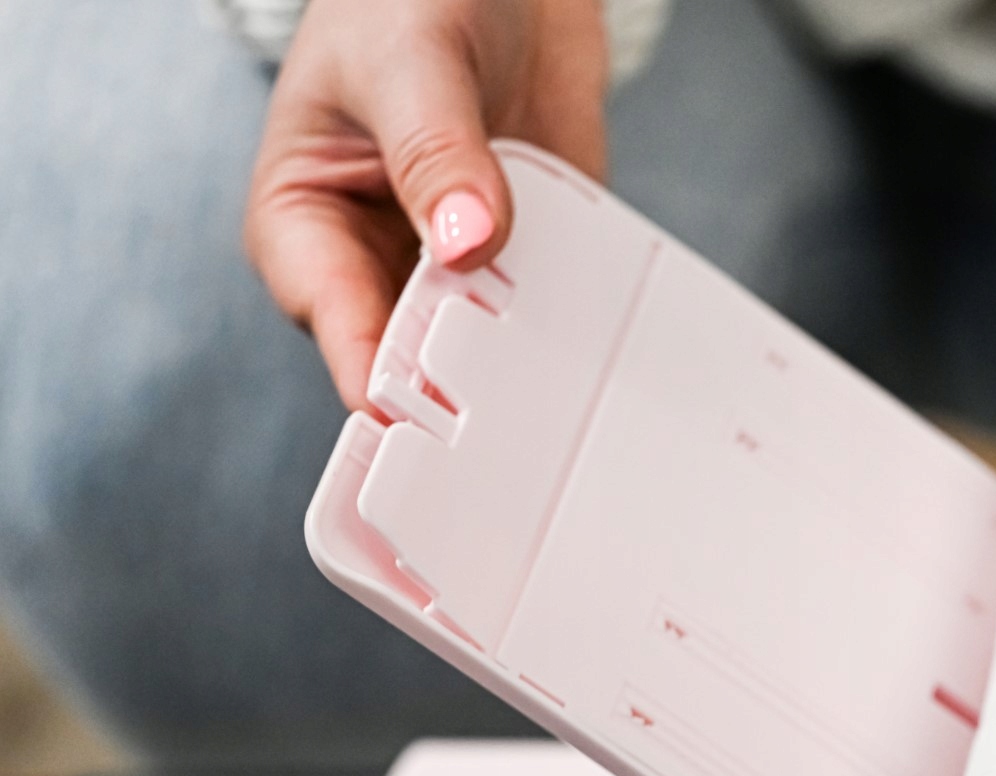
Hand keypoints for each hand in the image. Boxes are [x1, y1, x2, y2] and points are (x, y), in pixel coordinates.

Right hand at [244, 0, 609, 407]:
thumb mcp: (410, 59)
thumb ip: (437, 150)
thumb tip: (467, 241)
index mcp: (305, 225)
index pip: (336, 322)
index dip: (380, 376)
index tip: (426, 412)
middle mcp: (377, 261)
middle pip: (414, 360)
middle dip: (463, 385)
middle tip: (516, 407)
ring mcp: (458, 269)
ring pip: (490, 353)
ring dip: (530, 366)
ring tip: (567, 380)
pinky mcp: (529, 260)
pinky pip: (556, 312)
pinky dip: (580, 323)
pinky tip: (606, 332)